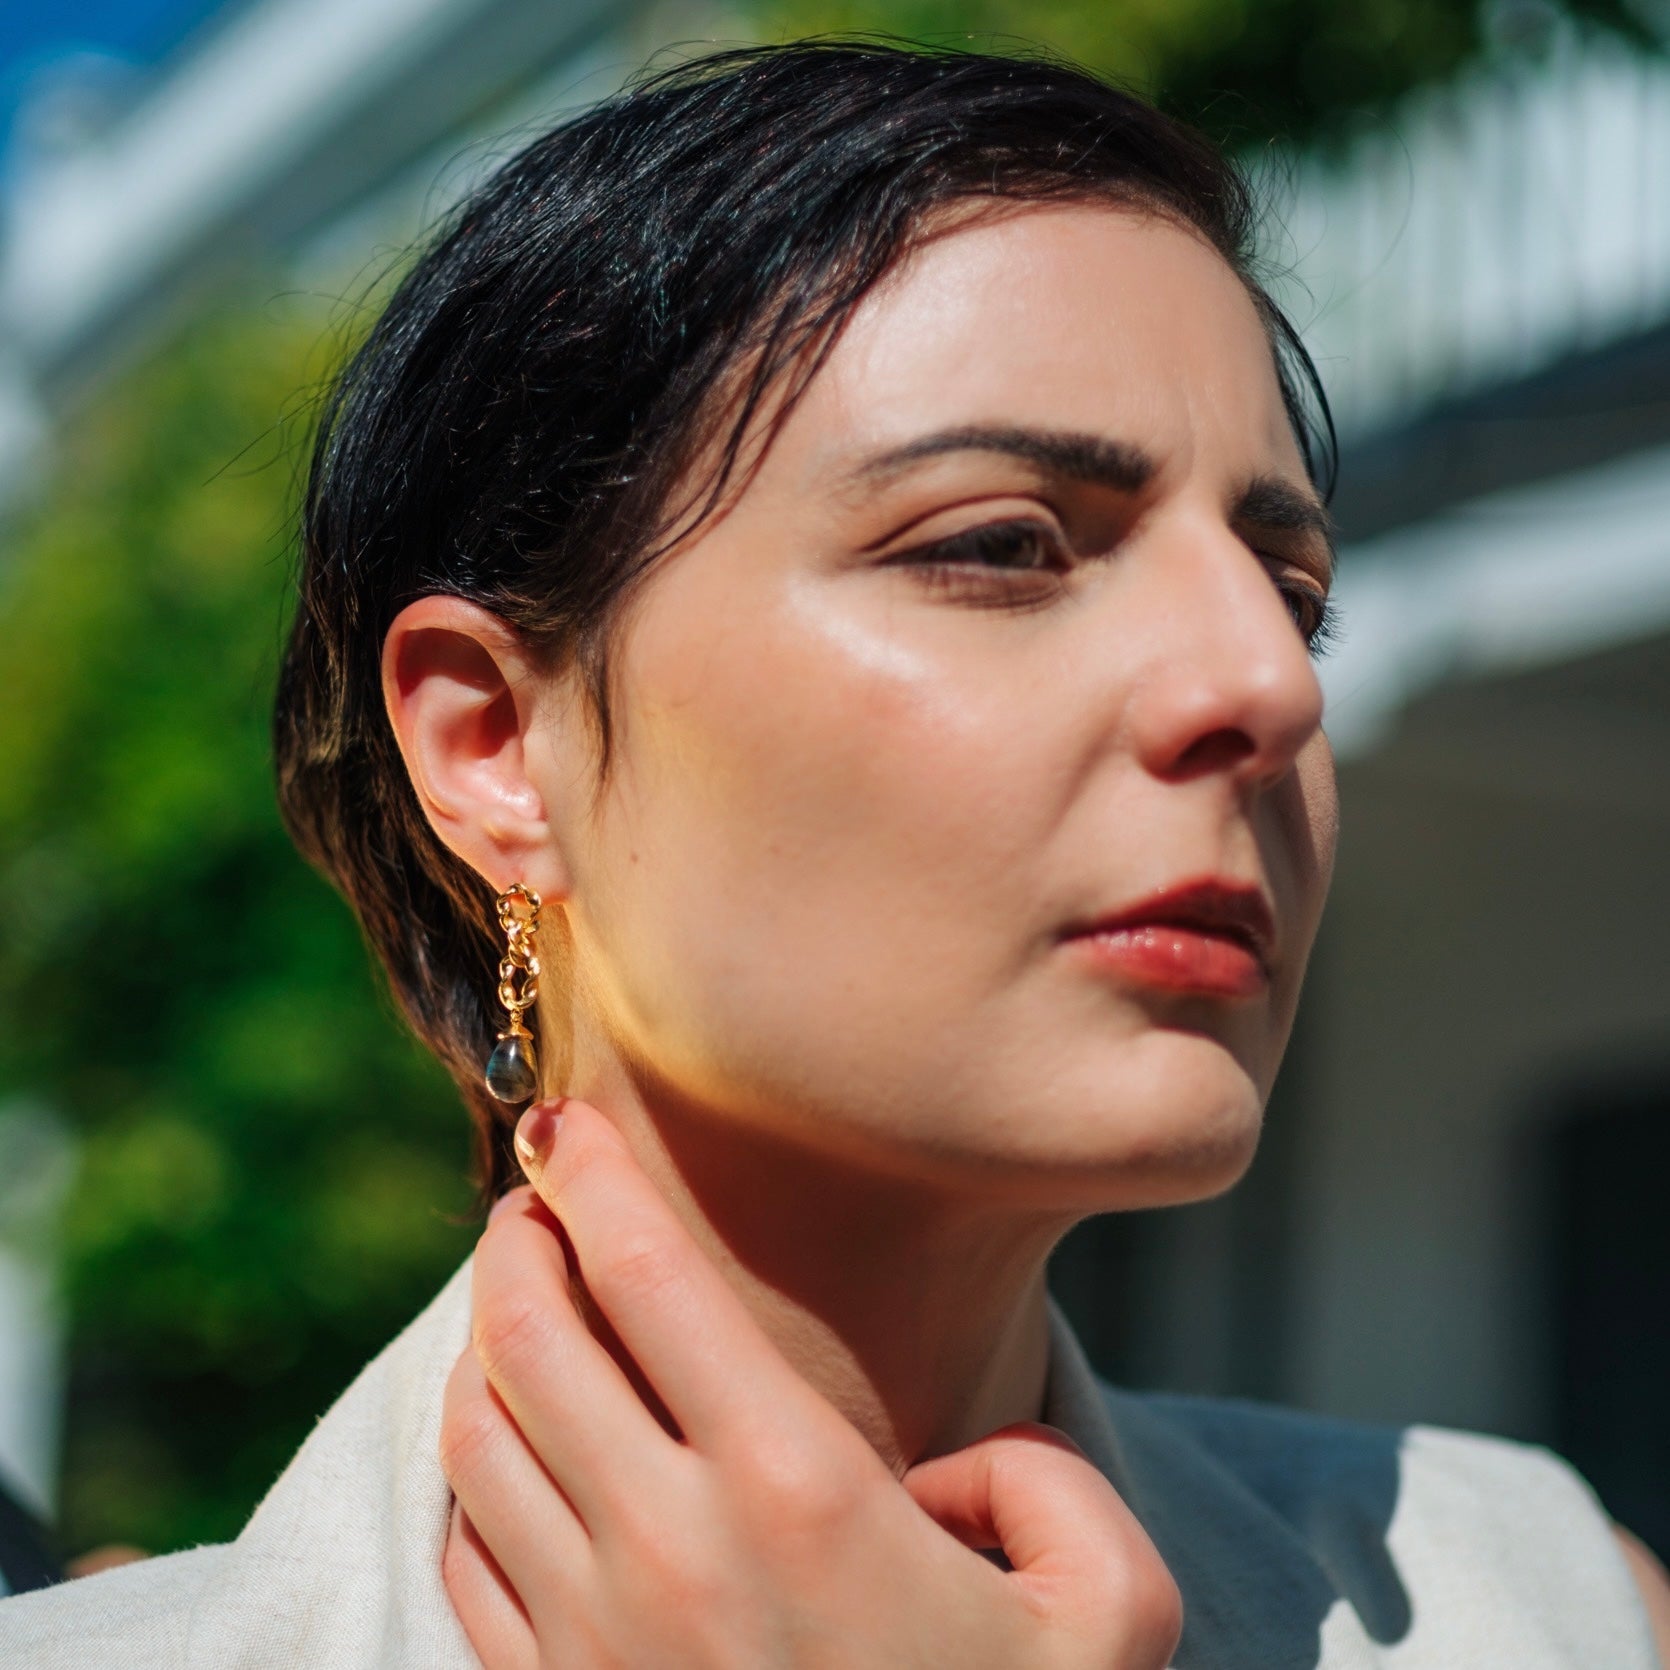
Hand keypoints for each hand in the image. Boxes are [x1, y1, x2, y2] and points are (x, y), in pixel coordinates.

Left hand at [439, 1097, 1180, 1668]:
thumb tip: (945, 1463)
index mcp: (798, 1492)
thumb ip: (1043, 1477)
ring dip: (480, 1344)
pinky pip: (467, 1556)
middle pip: (530, 1339)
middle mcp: (669, 1552)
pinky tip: (501, 1444)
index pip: (652, 1277)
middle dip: (515, 1239)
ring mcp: (591, 1645)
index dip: (596, 1175)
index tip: (568, 1118)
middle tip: (533, 1194)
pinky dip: (466, 1471)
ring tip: (512, 1296)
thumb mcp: (1108, 1611)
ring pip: (477, 1439)